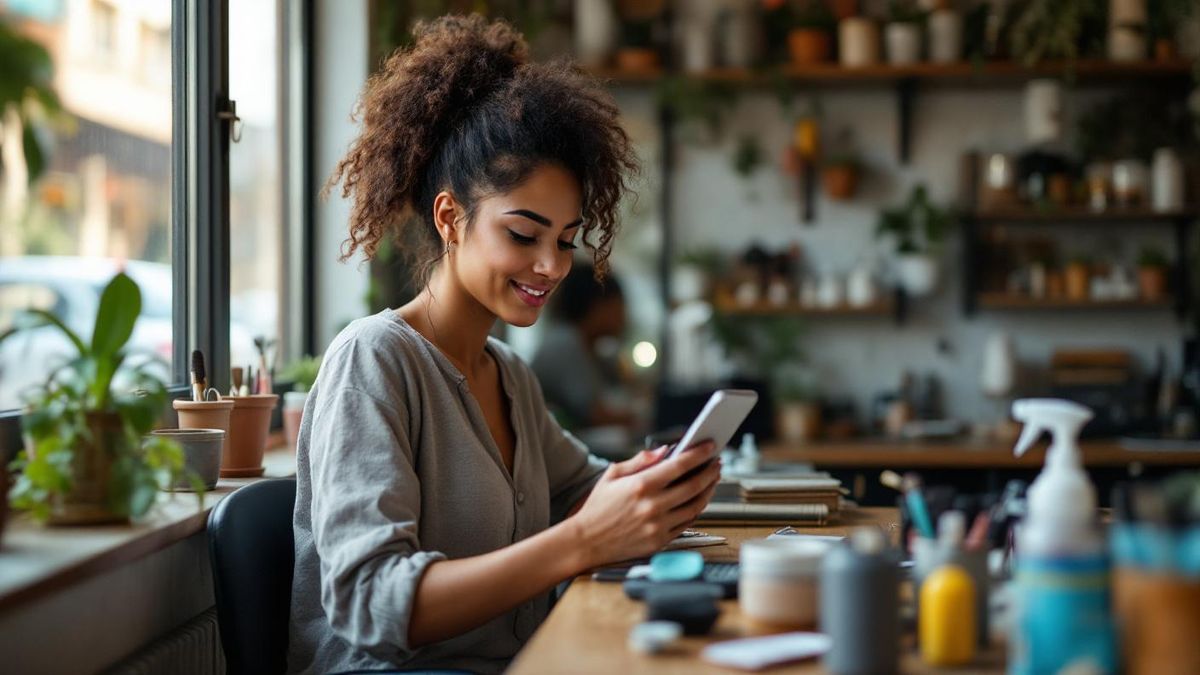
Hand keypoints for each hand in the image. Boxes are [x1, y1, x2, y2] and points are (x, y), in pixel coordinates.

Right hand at [568, 442, 720, 567]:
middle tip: (716, 463)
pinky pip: (687, 523)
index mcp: (641, 485)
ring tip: (712, 480)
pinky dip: (697, 510)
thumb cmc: (598, 507)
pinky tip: (699, 500)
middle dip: (710, 472)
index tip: (710, 447)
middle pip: (693, 485)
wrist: (586, 541)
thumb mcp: (613, 476)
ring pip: (695, 506)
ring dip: (708, 491)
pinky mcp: (660, 541)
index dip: (698, 454)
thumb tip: (664, 450)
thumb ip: (640, 460)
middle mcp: (652, 506)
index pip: (679, 466)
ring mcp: (658, 525)